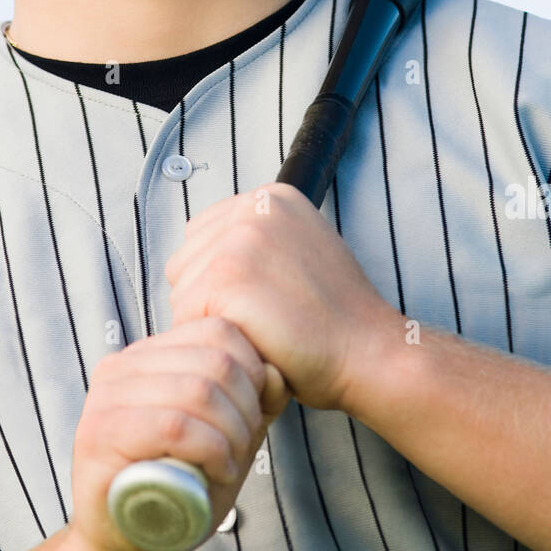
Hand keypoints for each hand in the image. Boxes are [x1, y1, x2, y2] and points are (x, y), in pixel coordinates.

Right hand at [68, 317, 289, 550]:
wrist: (126, 549)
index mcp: (145, 356)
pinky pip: (175, 426)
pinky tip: (220, 470)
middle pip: (213, 360)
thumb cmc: (177, 490)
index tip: (256, 412)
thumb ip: (251, 402)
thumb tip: (275, 371)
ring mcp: (105, 400)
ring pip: (198, 391)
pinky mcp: (101, 437)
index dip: (252, 368)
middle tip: (245, 444)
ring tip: (232, 460)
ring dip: (232, 431)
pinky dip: (211, 448)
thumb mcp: (225, 436)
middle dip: (246, 406)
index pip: (215, 330)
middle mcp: (120, 368)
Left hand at [165, 181, 394, 411]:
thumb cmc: (336, 318)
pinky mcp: (226, 277)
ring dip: (210, 322)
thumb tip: (204, 251)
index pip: (202, 237)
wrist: (369, 353)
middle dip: (210, 300)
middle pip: (185, 262)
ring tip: (262, 329)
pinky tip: (255, 342)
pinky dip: (212, 341)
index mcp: (271, 197)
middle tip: (265, 318)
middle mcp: (253, 207)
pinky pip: (185, 319)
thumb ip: (258, 240)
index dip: (222, 281)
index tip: (264, 299)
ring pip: (181, 292)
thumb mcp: (302, 251)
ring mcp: (239, 239)